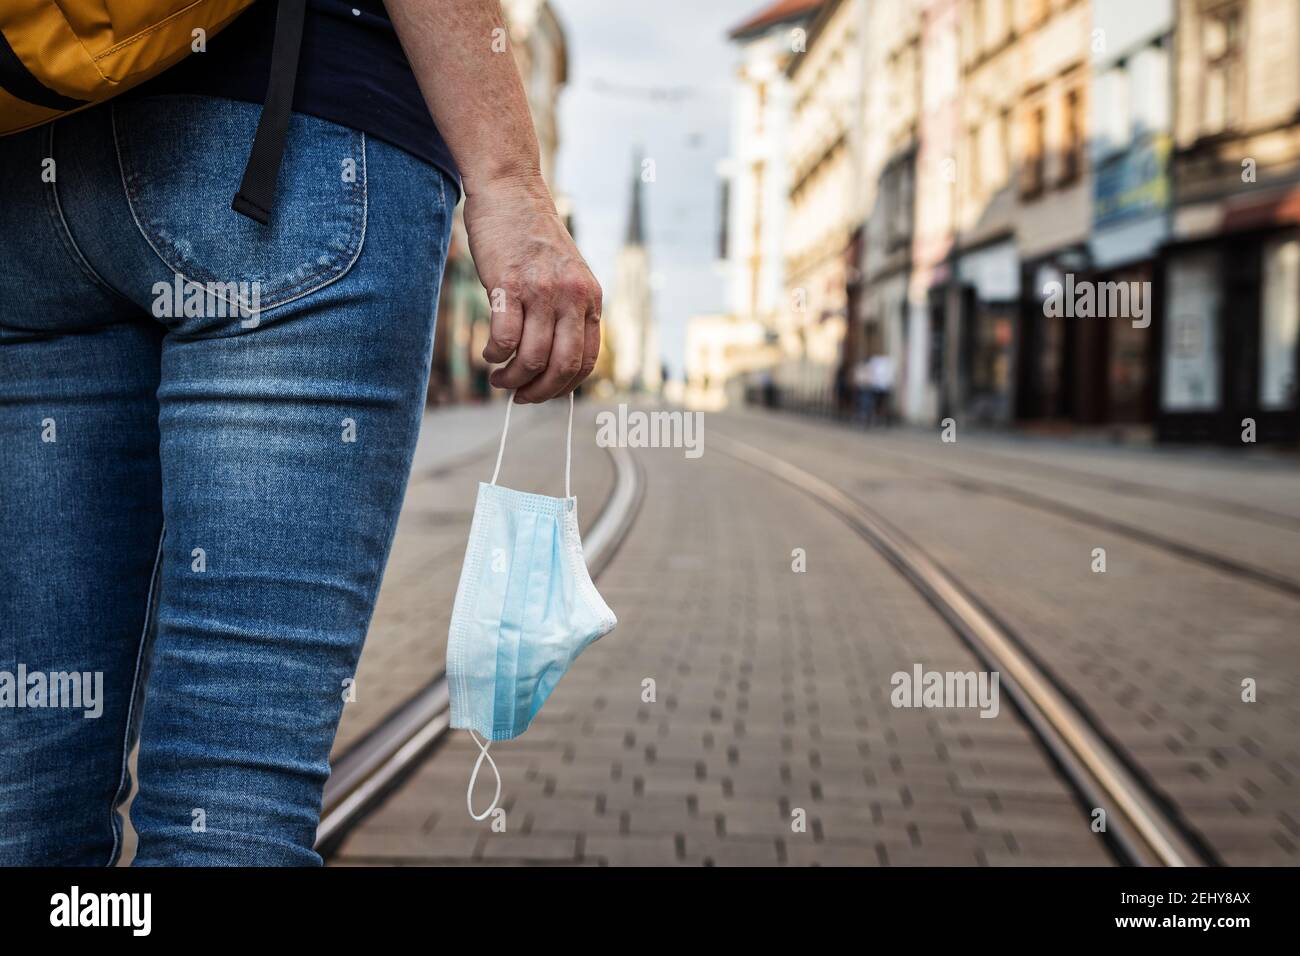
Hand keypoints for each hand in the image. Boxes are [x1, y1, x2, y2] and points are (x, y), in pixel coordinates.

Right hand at [463, 176, 601, 403]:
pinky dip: (495, 355)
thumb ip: (567, 310)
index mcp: (590, 298)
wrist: (511, 191)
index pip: (585, 360)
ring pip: (531, 358)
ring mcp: (542, 291)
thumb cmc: (532, 237)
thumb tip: (554, 361)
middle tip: (519, 395)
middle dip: (539, 391)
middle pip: (561, 366)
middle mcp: (572, 297)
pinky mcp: (510, 285)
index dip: (563, 387)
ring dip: (512, 378)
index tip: (543, 393)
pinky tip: (489, 353)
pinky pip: (504, 339)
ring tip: (499, 377)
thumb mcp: (566, 274)